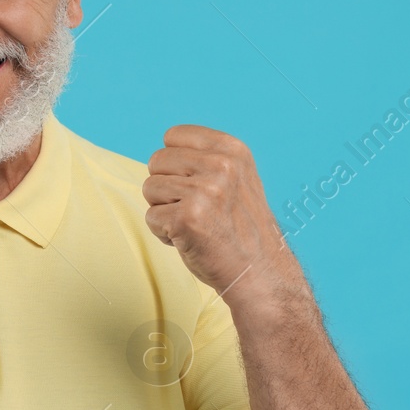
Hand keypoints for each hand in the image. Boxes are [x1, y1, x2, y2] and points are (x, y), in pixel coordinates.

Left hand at [143, 125, 306, 317]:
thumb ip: (206, 159)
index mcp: (232, 149)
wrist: (259, 273)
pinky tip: (190, 240)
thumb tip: (162, 151)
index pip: (173, 135)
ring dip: (164, 211)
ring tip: (195, 224)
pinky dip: (164, 233)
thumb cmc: (240, 228)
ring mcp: (204, 191)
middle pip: (156, 161)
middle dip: (167, 188)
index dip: (175, 164)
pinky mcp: (187, 219)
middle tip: (196, 210)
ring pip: (149, 188)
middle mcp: (220, 165)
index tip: (197, 185)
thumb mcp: (236, 179)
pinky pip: (151, 217)